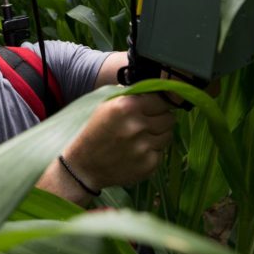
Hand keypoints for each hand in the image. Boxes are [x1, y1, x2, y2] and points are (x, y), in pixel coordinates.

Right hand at [60, 93, 175, 193]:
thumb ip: (132, 95)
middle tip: (147, 123)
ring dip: (158, 135)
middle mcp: (138, 126)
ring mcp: (144, 147)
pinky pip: (161, 152)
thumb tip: (157, 86)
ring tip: (140, 138)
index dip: (160, 103)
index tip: (156, 107)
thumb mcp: (107, 105)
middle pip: (169, 117)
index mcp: (127, 106)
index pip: (162, 99)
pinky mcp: (149, 164)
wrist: (83, 166)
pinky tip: (136, 153)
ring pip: (168, 135)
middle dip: (160, 119)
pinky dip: (152, 152)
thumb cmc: (95, 131)